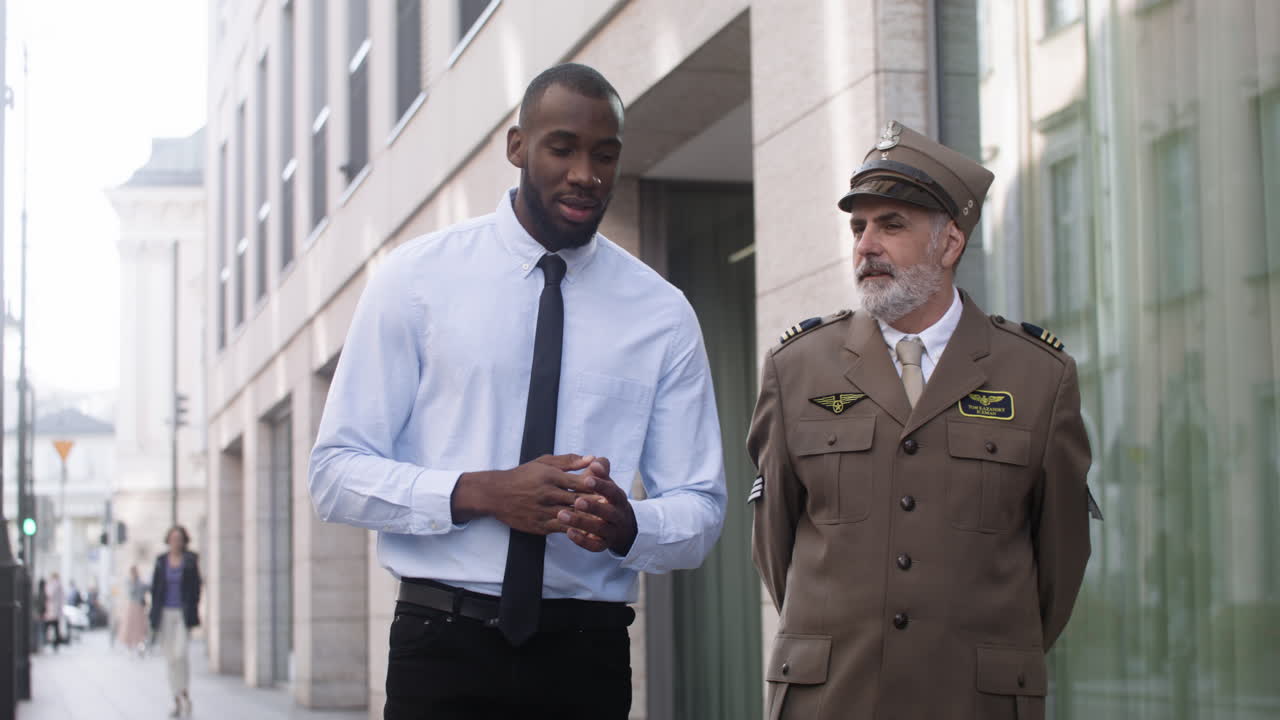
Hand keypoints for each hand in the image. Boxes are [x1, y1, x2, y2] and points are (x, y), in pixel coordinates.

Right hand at [451, 454, 598, 533]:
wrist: (496, 494)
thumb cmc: (522, 475)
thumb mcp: (543, 462)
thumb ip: (568, 461)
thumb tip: (592, 458)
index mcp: (550, 476)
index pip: (579, 482)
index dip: (596, 486)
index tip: (610, 489)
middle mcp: (547, 494)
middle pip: (577, 500)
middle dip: (596, 505)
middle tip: (613, 508)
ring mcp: (542, 511)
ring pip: (571, 517)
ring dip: (588, 520)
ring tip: (605, 522)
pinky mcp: (538, 525)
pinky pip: (560, 529)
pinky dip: (574, 530)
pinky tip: (586, 531)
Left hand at [557, 457, 638, 554]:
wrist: (623, 527)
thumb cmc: (608, 500)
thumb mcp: (608, 485)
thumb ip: (601, 473)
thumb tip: (595, 460)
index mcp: (618, 498)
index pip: (612, 491)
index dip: (601, 485)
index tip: (587, 478)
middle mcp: (617, 515)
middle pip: (607, 512)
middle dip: (593, 507)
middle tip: (577, 500)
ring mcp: (611, 531)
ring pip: (599, 529)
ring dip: (581, 522)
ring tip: (562, 515)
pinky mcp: (603, 544)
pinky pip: (594, 546)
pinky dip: (582, 540)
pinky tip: (568, 532)